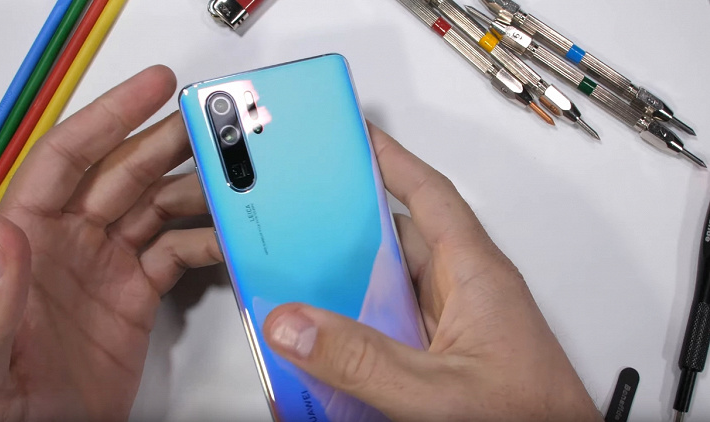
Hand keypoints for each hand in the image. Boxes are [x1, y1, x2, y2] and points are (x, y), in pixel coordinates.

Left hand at [0, 66, 220, 420]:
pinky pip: (176, 254)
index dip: (108, 117)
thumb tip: (2, 232)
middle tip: (209, 120)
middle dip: (165, 141)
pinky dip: (204, 240)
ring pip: (155, 208)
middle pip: (121, 175)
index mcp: (26, 246)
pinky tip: (226, 234)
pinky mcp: (136, 299)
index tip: (149, 90)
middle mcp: (68, 247)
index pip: (66, 161)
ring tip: (231, 172)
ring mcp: (106, 270)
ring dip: (192, 186)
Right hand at [264, 124, 601, 420]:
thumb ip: (363, 360)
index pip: (430, 196)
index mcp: (475, 275)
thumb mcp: (436, 389)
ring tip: (303, 291)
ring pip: (389, 285)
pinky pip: (390, 324)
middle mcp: (462, 291)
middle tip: (301, 219)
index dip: (392, 159)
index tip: (355, 134)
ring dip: (350, 287)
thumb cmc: (532, 418)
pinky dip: (359, 327)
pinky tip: (332, 345)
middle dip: (349, 229)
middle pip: (396, 240)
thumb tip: (297, 325)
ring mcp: (450, 322)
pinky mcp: (441, 351)